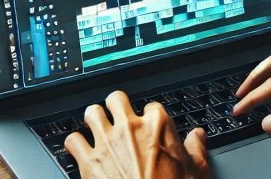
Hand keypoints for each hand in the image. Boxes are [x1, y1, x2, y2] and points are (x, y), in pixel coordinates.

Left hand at [65, 91, 208, 178]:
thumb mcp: (196, 171)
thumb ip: (196, 149)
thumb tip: (198, 136)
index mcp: (157, 125)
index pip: (151, 106)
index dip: (149, 117)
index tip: (149, 126)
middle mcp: (130, 128)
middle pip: (116, 99)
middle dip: (116, 107)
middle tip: (118, 118)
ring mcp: (107, 142)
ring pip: (91, 113)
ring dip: (93, 119)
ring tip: (96, 127)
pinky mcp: (88, 161)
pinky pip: (72, 140)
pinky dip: (75, 144)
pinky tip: (80, 149)